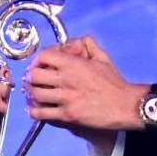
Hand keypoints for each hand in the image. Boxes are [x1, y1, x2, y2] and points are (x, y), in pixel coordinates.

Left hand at [23, 35, 143, 134]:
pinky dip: (34, 111)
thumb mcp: (103, 58)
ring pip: (36, 95)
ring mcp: (66, 98)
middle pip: (34, 76)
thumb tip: (78, 39)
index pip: (43, 56)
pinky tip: (35, 110)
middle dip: (30, 77)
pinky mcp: (68, 115)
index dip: (37, 60)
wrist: (126, 105)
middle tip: (32, 80)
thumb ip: (88, 45)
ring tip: (33, 95)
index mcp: (74, 65)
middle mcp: (67, 80)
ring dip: (31, 94)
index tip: (38, 65)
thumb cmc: (115, 84)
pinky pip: (42, 114)